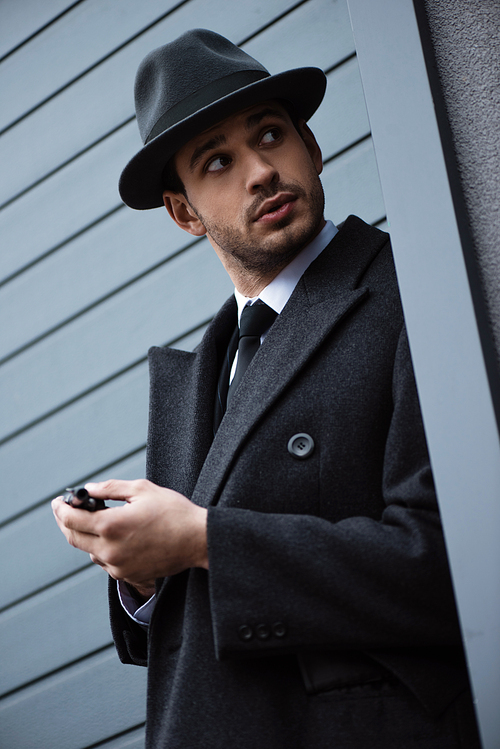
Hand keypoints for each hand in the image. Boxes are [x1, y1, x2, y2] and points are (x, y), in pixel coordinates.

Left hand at [52, 479, 207, 588]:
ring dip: (85, 536)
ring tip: (94, 521)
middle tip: (66, 509)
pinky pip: (106, 562)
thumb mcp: (142, 489)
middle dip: (66, 522)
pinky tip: (114, 537)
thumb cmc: (173, 512)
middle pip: (73, 538)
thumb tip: (88, 489)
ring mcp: (118, 567)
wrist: (198, 540)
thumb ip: (110, 488)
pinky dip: (102, 548)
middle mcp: (110, 550)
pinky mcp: (128, 576)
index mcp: (111, 526)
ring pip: (89, 551)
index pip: (70, 519)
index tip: (59, 501)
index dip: (60, 508)